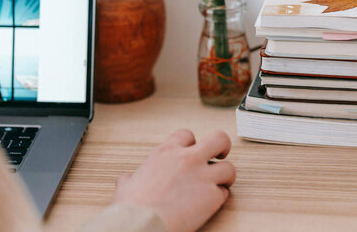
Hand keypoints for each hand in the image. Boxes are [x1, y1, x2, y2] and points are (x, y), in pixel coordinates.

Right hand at [113, 129, 235, 231]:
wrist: (142, 224)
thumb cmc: (132, 207)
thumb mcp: (126, 185)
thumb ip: (132, 178)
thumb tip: (128, 180)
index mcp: (166, 152)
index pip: (187, 134)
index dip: (192, 143)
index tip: (192, 151)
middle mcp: (188, 159)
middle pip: (219, 139)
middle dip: (223, 147)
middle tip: (221, 156)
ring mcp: (202, 177)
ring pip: (229, 168)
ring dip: (225, 177)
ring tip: (219, 184)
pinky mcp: (211, 197)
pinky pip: (224, 193)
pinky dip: (219, 198)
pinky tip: (210, 204)